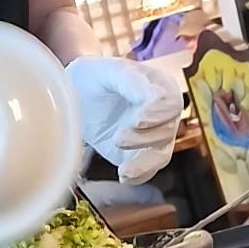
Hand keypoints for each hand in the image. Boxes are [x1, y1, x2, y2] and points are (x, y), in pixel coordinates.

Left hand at [66, 56, 182, 184]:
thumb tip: (153, 98)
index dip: (158, 114)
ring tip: (119, 156)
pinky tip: (124, 176)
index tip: (138, 120)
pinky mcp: (139, 155)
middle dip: (145, 138)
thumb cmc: (96, 77)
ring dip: (142, 161)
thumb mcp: (109, 71)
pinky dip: (138, 176)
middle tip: (119, 138)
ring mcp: (153, 137)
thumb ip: (131, 81)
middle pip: (168, 132)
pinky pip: (147, 171)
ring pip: (161, 155)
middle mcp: (163, 114)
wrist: (77, 97)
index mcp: (161, 88)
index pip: (172, 104)